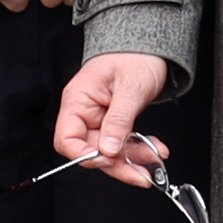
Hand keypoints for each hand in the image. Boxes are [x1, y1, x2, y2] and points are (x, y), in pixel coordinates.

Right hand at [56, 51, 172, 181]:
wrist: (150, 46)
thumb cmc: (135, 56)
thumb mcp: (130, 88)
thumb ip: (118, 120)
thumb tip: (107, 149)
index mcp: (78, 100)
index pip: (67, 139)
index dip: (85, 155)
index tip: (108, 160)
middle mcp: (85, 112)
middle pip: (91, 151)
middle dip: (117, 165)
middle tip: (141, 175)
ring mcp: (100, 118)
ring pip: (109, 151)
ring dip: (132, 160)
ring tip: (155, 162)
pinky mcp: (114, 122)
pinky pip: (122, 143)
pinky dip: (138, 150)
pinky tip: (155, 150)